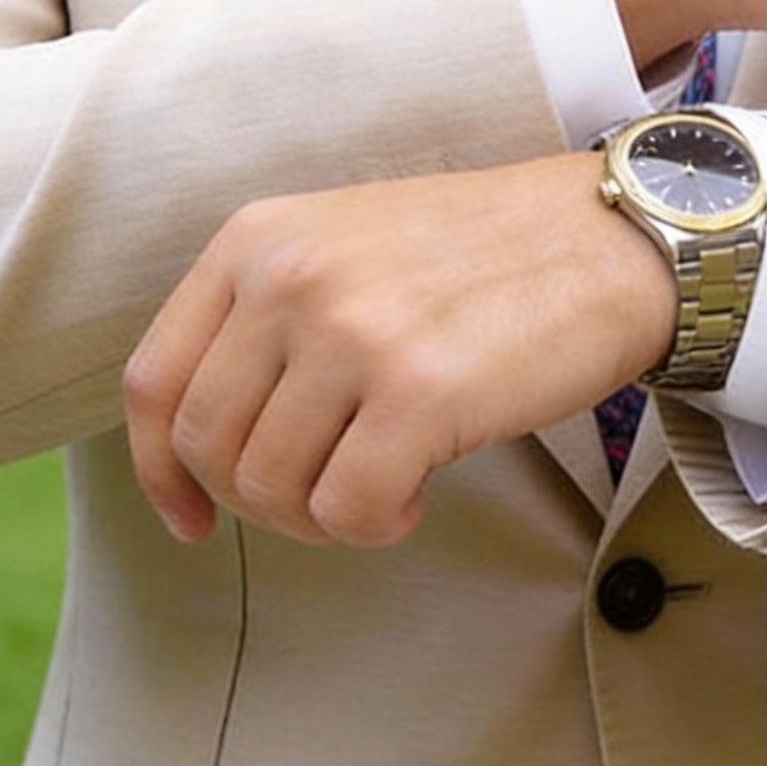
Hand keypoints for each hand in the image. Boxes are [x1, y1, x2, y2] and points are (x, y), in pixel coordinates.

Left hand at [122, 154, 676, 547]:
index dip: (161, 472)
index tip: (191, 519)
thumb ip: (269, 316)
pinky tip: (417, 494)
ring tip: (382, 487)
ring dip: (322, 517)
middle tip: (325, 500)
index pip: (154, 381)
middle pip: (208, 446)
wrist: (611, 238)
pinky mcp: (419, 391)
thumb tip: (214, 445)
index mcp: (256, 239)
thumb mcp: (345, 247)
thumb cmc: (485, 258)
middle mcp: (289, 277)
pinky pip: (349, 510)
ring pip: (271, 489)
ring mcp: (352, 331)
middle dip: (259, 503)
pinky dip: (377, 527)